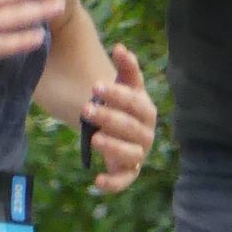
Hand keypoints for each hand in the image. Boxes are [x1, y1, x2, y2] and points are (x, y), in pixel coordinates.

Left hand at [83, 45, 156, 193]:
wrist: (116, 128)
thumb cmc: (120, 104)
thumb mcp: (122, 84)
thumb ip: (125, 67)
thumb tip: (120, 48)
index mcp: (145, 110)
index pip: (136, 102)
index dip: (118, 95)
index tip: (96, 85)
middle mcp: (145, 133)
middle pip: (130, 127)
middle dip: (108, 117)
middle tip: (85, 108)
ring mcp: (137, 153)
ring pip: (129, 152)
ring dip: (112, 145)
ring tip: (94, 138)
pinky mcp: (127, 172)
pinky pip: (123, 180)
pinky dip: (113, 183)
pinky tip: (97, 180)